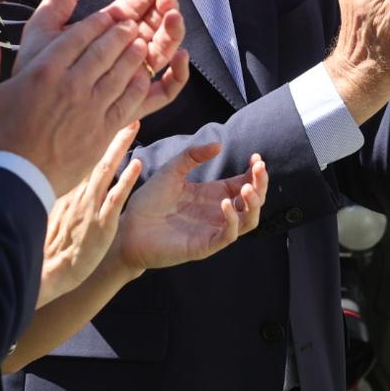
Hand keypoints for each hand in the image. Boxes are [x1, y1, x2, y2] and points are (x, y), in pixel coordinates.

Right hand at [0, 0, 189, 193]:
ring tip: (141, 43)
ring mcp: (90, 109)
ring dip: (133, 54)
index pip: (79, 35)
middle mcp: (71, 85)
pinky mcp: (102, 131)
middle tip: (130, 24)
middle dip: (121, 32)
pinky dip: (137, 86)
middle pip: (105, 49)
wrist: (15, 182)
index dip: (98, 22)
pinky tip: (142, 77)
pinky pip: (128, 102)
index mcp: (44, 71)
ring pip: (121, 72)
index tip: (108, 16)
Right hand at [36, 123, 142, 306]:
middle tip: (124, 110)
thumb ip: (58, 193)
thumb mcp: (46, 212)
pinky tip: (137, 164)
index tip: (102, 113)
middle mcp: (75, 191)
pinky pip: (116, 197)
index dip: (92, 133)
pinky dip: (126, 179)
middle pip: (92, 154)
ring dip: (119, 145)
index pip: (79, 155)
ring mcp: (88, 206)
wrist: (46, 273)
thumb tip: (63, 177)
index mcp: (62, 187)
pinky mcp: (100, 223)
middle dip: (109, 130)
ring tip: (133, 125)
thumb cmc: (45, 246)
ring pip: (105, 168)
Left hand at [114, 144, 266, 272]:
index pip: (244, 184)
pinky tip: (225, 203)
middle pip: (252, 201)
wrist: (129, 227)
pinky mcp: (204, 245)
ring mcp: (213, 229)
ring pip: (248, 221)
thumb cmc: (149, 200)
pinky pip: (228, 235)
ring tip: (246, 188)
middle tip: (259, 169)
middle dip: (260, 185)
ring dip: (253, 204)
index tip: (257, 158)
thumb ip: (192, 155)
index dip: (255, 173)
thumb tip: (218, 145)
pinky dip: (233, 220)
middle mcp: (217, 212)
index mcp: (213, 194)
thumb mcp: (172, 170)